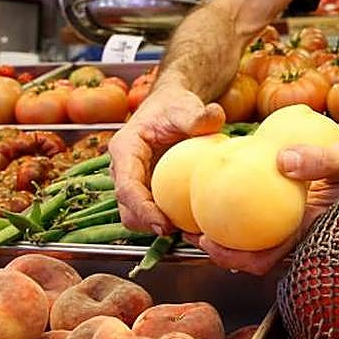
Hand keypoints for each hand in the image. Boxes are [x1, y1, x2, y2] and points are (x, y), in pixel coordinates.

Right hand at [111, 80, 224, 234]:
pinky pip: (151, 210)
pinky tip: (191, 222)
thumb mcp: (185, 107)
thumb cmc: (174, 105)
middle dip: (148, 223)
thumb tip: (214, 117)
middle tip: (179, 233)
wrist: (172, 107)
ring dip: (157, 226)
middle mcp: (124, 169)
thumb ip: (197, 115)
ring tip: (187, 231)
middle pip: (127, 207)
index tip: (163, 225)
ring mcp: (134, 181)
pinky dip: (167, 219)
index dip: (142, 209)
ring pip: (136, 214)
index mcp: (125, 149)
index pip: (126, 186)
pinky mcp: (147, 189)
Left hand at [196, 135, 338, 275]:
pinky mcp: (306, 211)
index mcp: (314, 230)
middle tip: (189, 229)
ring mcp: (305, 224)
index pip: (267, 256)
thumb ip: (322, 160)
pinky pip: (273, 217)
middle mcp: (306, 234)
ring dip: (231, 232)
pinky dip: (249, 210)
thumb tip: (281, 162)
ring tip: (199, 213)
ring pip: (262, 238)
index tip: (206, 241)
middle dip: (221, 248)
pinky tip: (231, 190)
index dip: (233, 256)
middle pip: (256, 253)